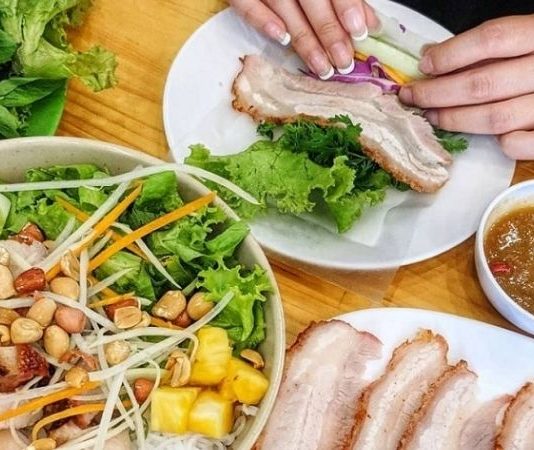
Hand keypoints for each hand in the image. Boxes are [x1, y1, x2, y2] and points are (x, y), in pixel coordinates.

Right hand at [229, 0, 377, 78]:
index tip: (358, 32)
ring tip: (321, 66)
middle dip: (329, 33)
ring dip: (305, 40)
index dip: (346, 7)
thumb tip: (370, 24)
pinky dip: (263, 21)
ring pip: (284, 8)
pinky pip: (247, 4)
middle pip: (312, 0)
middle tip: (343, 62)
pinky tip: (281, 39)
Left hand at [399, 15, 533, 159]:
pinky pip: (522, 145)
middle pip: (483, 84)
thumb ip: (498, 44)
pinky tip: (488, 137)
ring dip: (456, 119)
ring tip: (432, 116)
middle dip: (438, 93)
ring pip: (495, 117)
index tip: (424, 64)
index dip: (453, 53)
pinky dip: (502, 142)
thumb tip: (436, 54)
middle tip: (412, 96)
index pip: (493, 39)